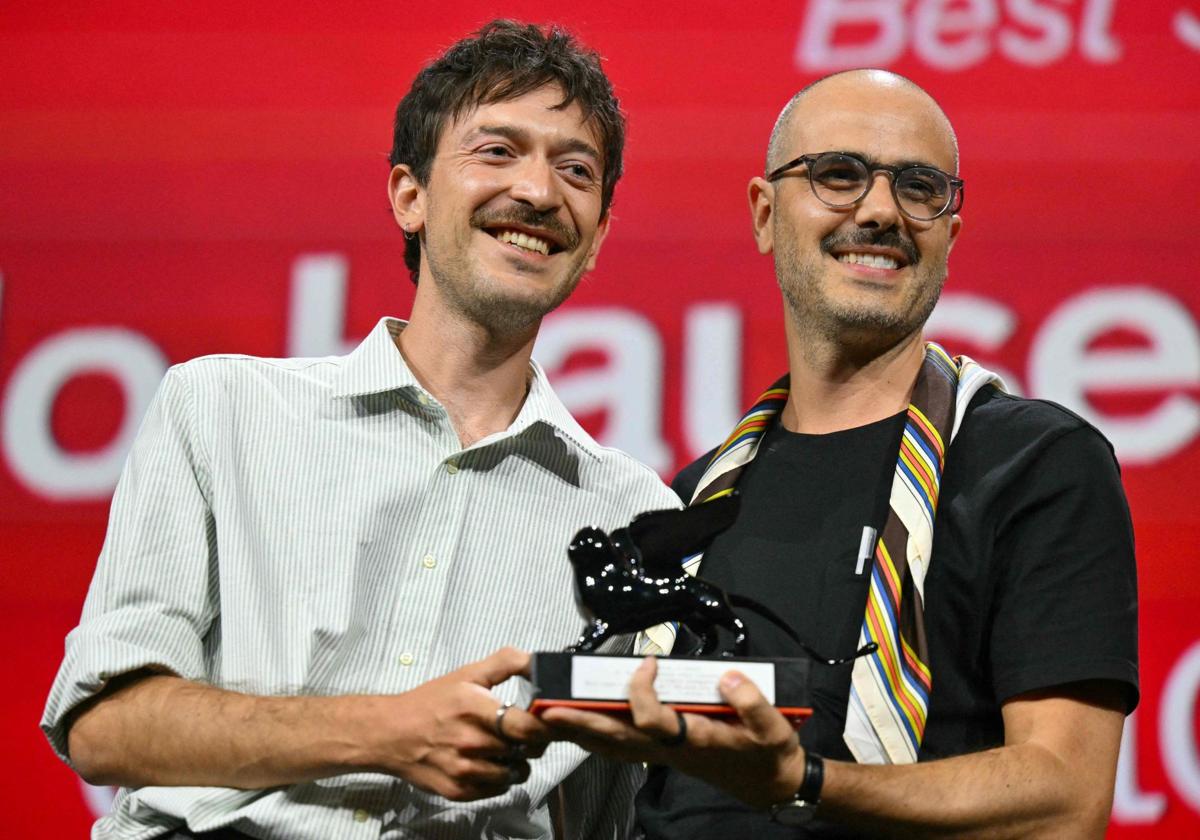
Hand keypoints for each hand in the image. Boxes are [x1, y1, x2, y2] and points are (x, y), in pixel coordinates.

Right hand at [365, 647, 549, 800]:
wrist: (389, 733)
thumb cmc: (429, 703)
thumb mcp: (467, 674)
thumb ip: (506, 662)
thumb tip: (535, 661)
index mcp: (474, 709)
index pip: (527, 727)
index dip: (543, 725)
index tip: (544, 719)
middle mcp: (469, 742)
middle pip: (527, 750)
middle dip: (532, 741)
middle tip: (522, 732)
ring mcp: (464, 770)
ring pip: (516, 773)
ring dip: (517, 761)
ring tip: (503, 746)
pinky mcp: (458, 791)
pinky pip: (498, 789)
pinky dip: (499, 777)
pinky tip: (487, 761)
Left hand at [542, 656, 804, 807]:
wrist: (771, 785)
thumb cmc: (769, 754)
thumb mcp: (775, 728)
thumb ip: (753, 703)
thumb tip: (728, 677)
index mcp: (696, 740)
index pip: (655, 723)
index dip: (643, 694)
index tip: (647, 662)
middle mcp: (673, 750)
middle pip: (618, 739)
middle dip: (582, 724)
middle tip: (550, 708)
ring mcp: (664, 754)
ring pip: (613, 747)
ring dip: (581, 733)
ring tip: (549, 717)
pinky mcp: (663, 753)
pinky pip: (621, 748)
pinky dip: (596, 737)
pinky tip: (578, 727)